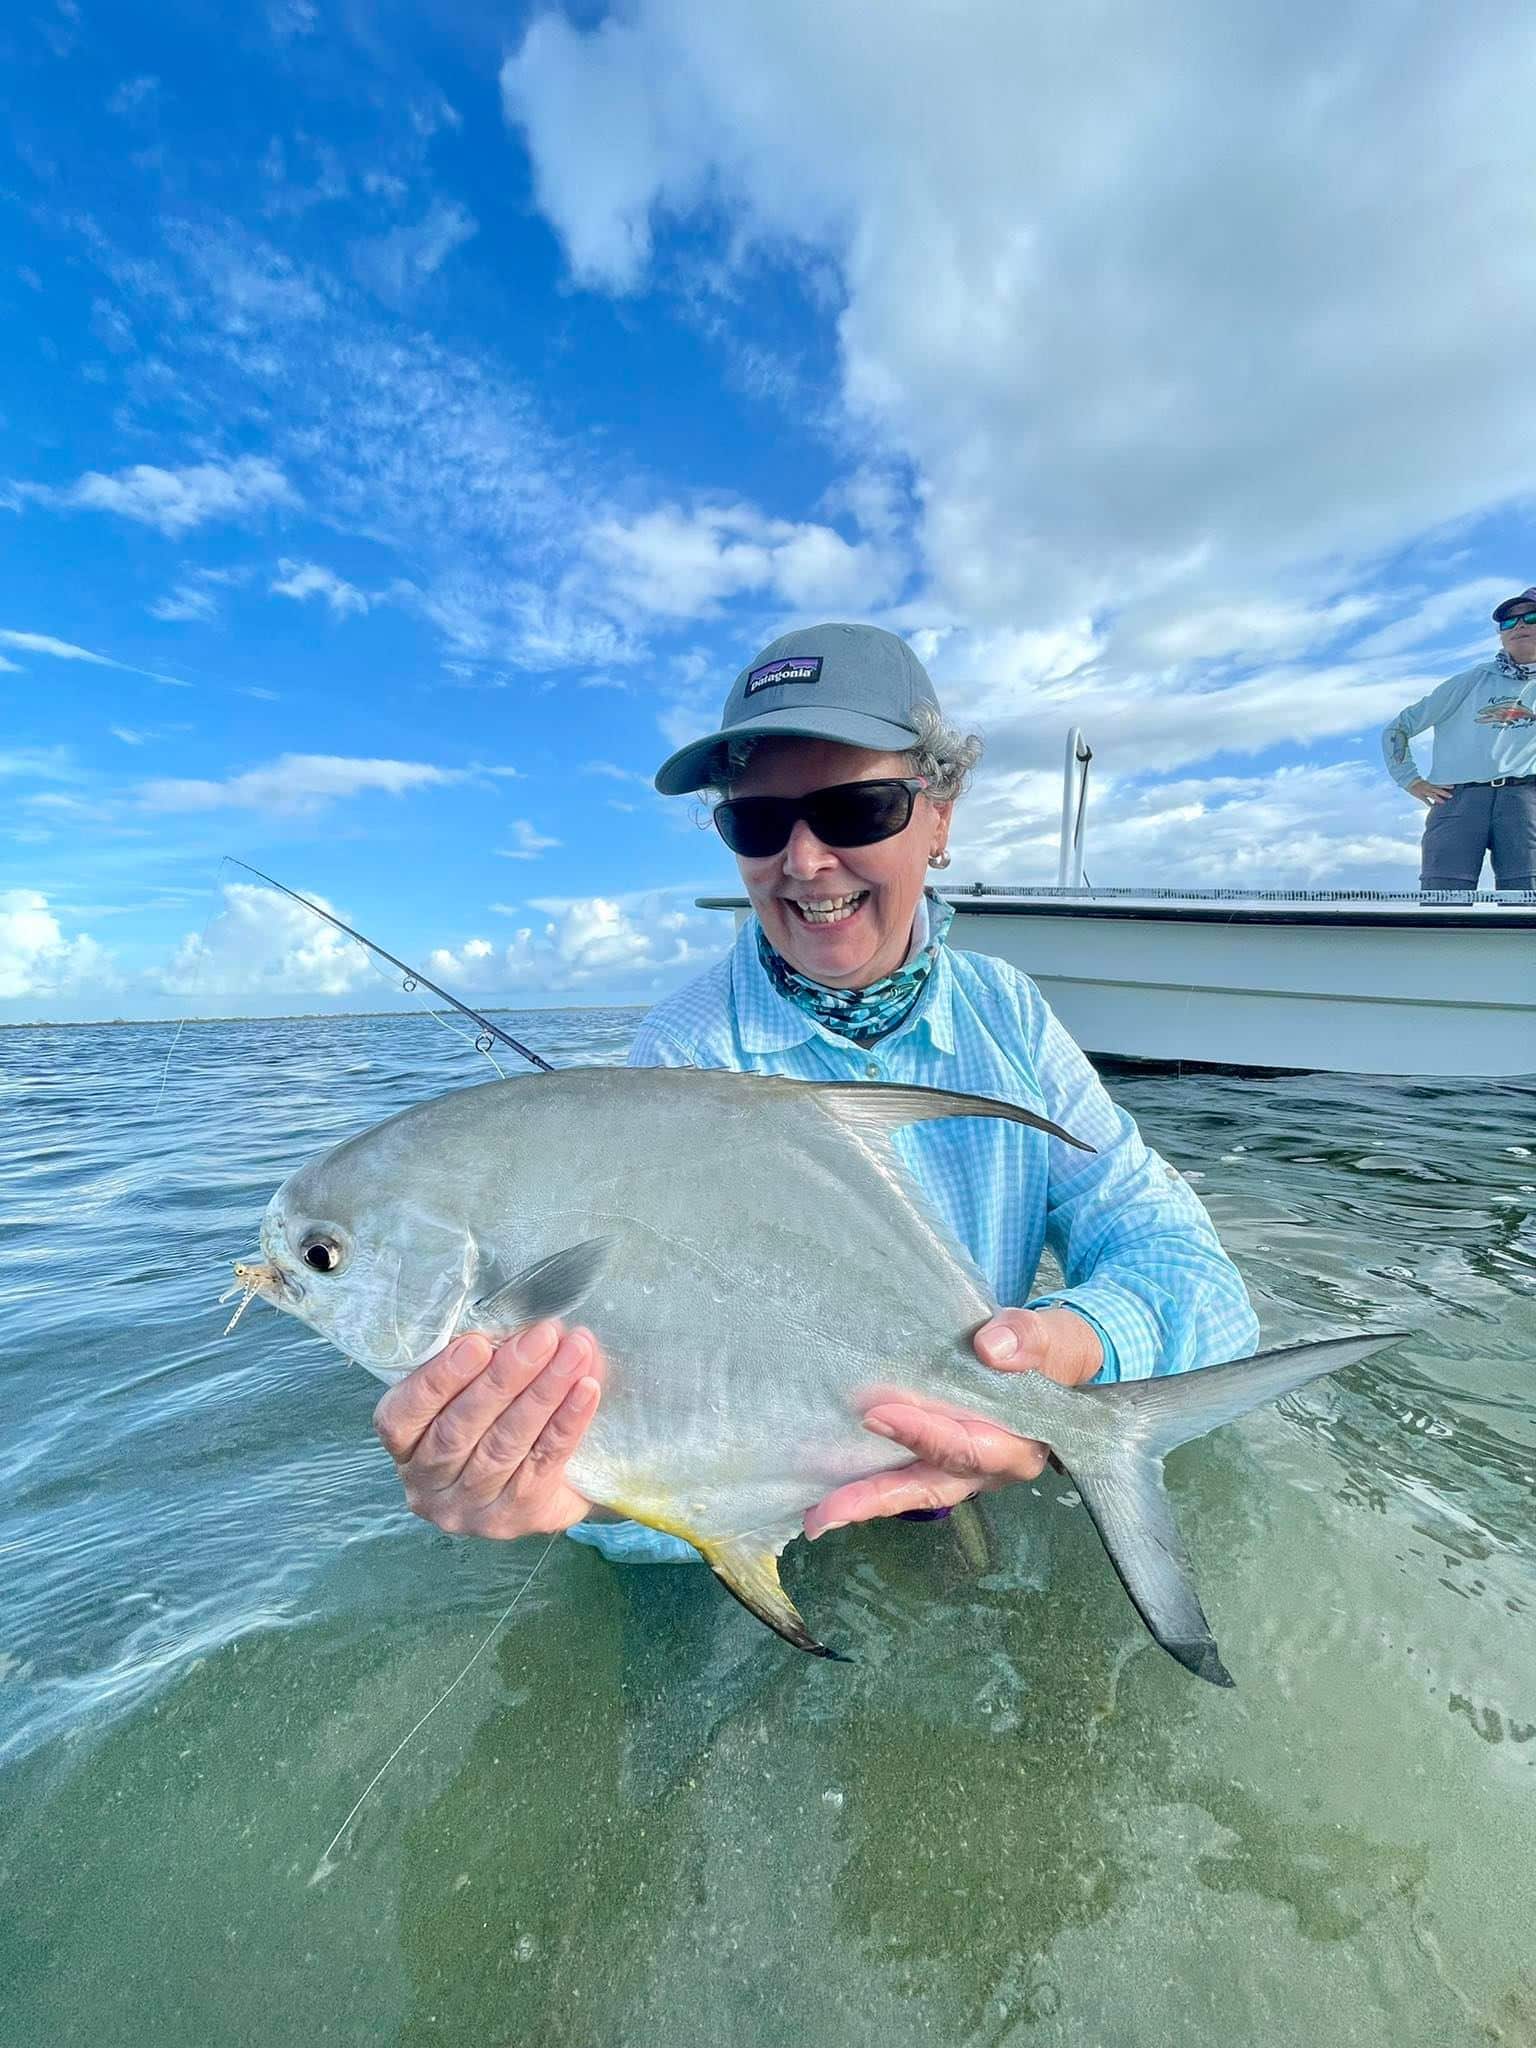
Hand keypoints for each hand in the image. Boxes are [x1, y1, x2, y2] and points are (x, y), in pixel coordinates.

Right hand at [373, 1320, 602, 1538]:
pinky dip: (567, 1422)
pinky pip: (544, 1463)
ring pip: (504, 1445)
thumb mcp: (474, 1389)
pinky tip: (586, 1390)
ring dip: (543, 1393)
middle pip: (461, 1429)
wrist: (553, 1480)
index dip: (439, 1379)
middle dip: (504, 1377)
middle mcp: (429, 1485)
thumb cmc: (499, 1419)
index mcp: (405, 1446)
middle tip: (542, 1337)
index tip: (476, 1343)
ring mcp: (472, 1509)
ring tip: (573, 1353)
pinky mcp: (518, 1519)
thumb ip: (484, 1361)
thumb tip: (525, 1327)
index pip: (405, 1416)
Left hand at [803, 1307, 1104, 1538]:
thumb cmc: (1055, 1352)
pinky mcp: (940, 1456)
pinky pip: (903, 1473)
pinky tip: (826, 1488)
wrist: (1057, 1362)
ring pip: (911, 1488)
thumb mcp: (1053, 1338)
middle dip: (879, 1496)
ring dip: (865, 1501)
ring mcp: (961, 1468)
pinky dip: (868, 1481)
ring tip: (816, 1516)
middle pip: (930, 1485)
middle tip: (829, 1509)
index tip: (879, 1414)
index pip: (968, 1447)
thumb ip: (1030, 1339)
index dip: (924, 1434)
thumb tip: (992, 1349)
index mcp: (1019, 1445)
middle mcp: (987, 1468)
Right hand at [1409, 779, 1453, 804]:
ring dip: (1438, 799)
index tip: (1453, 786)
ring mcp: (1424, 791)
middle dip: (1444, 793)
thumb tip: (1436, 785)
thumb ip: (1430, 784)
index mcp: (1430, 783)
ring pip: (1432, 795)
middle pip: (1438, 790)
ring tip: (1443, 802)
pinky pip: (1425, 800)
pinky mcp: (1420, 795)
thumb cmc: (1416, 781)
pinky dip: (1428, 803)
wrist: (1408, 781)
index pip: (1440, 784)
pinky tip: (1432, 807)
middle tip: (1451, 796)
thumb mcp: (1424, 781)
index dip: (1446, 785)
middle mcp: (1428, 787)